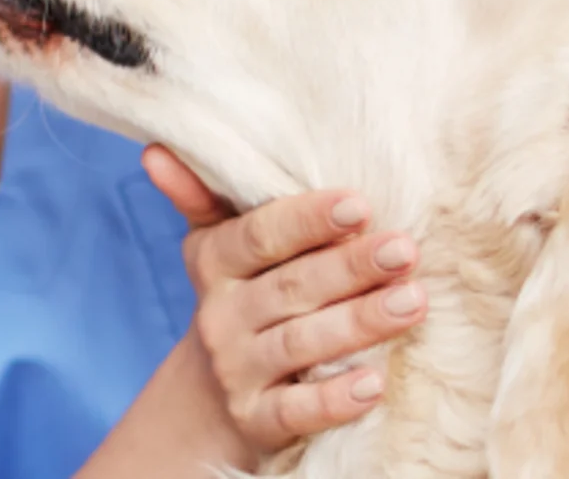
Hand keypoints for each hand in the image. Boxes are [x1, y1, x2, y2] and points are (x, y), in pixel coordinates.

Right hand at [146, 145, 428, 458]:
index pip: (258, 236)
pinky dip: (333, 400)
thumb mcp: (216, 245)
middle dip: (349, 268)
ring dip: (358, 323)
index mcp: (215, 263)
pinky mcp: (258, 419)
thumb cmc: (240, 298)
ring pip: (300, 345)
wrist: (213, 396)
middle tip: (405, 249)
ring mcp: (238, 370)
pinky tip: (374, 385)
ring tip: (414, 302)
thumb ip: (201, 196)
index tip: (359, 204)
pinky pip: (296, 410)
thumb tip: (155, 150)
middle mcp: (221, 316)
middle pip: (289, 288)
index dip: (306, 221)